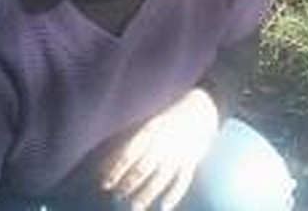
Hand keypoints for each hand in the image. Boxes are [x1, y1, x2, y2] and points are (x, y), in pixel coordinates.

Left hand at [102, 89, 218, 210]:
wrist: (202, 108)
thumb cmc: (169, 119)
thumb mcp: (150, 125)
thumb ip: (133, 142)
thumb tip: (108, 162)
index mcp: (150, 131)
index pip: (129, 154)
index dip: (116, 170)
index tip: (105, 184)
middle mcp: (163, 142)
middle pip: (143, 168)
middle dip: (129, 184)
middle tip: (118, 196)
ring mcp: (178, 152)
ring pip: (160, 177)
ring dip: (147, 193)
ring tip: (135, 207)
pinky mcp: (192, 159)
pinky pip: (182, 180)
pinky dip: (174, 194)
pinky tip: (164, 207)